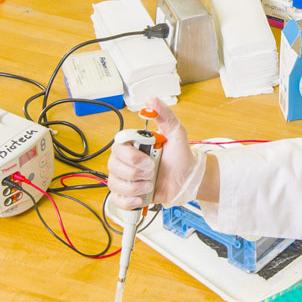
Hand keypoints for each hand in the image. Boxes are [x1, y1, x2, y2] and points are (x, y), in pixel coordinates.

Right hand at [107, 96, 200, 210]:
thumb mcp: (176, 132)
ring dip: (134, 187)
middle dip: (134, 173)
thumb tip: (151, 99)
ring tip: (150, 185)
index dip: (130, 156)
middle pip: (113, 166)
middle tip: (152, 172)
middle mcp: (126, 161)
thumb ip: (164, 115)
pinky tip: (140, 198)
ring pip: (114, 183)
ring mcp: (126, 178)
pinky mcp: (128, 195)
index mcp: (133, 146)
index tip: (147, 161)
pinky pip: (116, 200)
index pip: (117, 147)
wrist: (188, 179)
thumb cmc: (181, 156)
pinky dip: (128, 201)